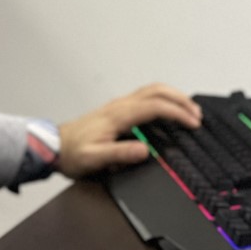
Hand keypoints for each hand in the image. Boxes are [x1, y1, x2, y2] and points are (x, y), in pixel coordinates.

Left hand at [56, 82, 201, 177]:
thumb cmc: (72, 153)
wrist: (53, 147)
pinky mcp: (116, 110)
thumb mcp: (94, 159)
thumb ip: (119, 154)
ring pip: (151, 91)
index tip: (193, 124)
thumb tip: (144, 150)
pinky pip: (144, 97)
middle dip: (180, 99)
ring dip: (172, 97)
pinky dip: (162, 100)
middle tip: (197, 114)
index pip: (155, 106)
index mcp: (118, 115)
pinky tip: (167, 112)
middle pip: (156, 90)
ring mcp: (118, 106)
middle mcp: (119, 106)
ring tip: (188, 111)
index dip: (177, 113)